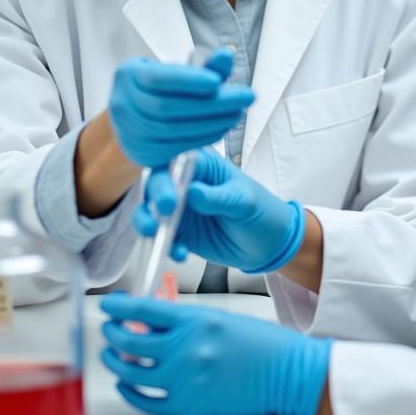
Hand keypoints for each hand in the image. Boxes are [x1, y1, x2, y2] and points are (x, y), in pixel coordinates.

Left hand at [101, 295, 330, 414]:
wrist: (286, 374)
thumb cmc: (259, 344)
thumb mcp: (220, 319)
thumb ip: (185, 321)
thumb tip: (151, 320)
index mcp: (197, 321)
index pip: (145, 308)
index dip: (120, 306)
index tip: (109, 305)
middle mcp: (187, 349)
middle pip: (132, 340)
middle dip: (113, 332)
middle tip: (108, 328)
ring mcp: (185, 379)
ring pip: (133, 370)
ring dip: (115, 360)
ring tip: (111, 353)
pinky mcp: (187, 406)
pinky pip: (145, 399)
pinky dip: (130, 389)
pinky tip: (126, 381)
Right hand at [108, 50, 252, 167]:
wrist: (135, 118)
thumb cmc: (161, 88)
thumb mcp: (176, 71)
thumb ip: (203, 66)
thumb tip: (227, 55)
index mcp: (128, 75)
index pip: (159, 79)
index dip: (188, 81)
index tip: (218, 81)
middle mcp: (122, 104)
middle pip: (168, 108)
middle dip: (211, 103)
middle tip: (246, 97)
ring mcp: (129, 132)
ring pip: (172, 130)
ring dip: (211, 122)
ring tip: (238, 112)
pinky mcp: (142, 153)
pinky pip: (176, 147)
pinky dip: (203, 137)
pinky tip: (222, 127)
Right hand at [133, 147, 303, 273]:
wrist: (268, 244)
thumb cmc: (261, 211)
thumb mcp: (244, 202)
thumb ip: (219, 198)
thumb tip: (193, 192)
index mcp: (203, 165)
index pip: (176, 161)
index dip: (166, 177)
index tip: (168, 199)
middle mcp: (187, 183)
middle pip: (157, 184)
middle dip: (152, 200)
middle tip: (158, 218)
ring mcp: (182, 208)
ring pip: (152, 211)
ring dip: (147, 222)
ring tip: (155, 235)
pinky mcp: (180, 232)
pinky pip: (164, 237)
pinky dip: (166, 246)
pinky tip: (180, 253)